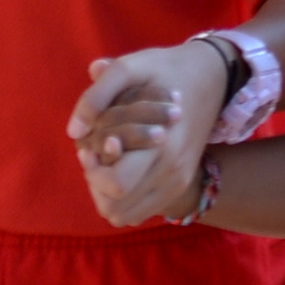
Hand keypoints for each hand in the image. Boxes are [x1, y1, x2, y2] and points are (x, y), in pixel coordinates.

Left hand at [69, 44, 228, 227]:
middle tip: (96, 156)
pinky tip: (122, 167)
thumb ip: (97, 96)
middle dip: (96, 184)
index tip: (90, 147)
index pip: (116, 185)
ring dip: (107, 194)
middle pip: (115, 209)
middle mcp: (172, 173)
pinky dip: (124, 197)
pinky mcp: (179, 185)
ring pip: (125, 215)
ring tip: (108, 163)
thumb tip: (73, 133)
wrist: (211, 77)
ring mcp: (178, 183)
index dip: (93, 171)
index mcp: (162, 146)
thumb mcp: (129, 69)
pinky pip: (140, 211)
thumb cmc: (164, 70)